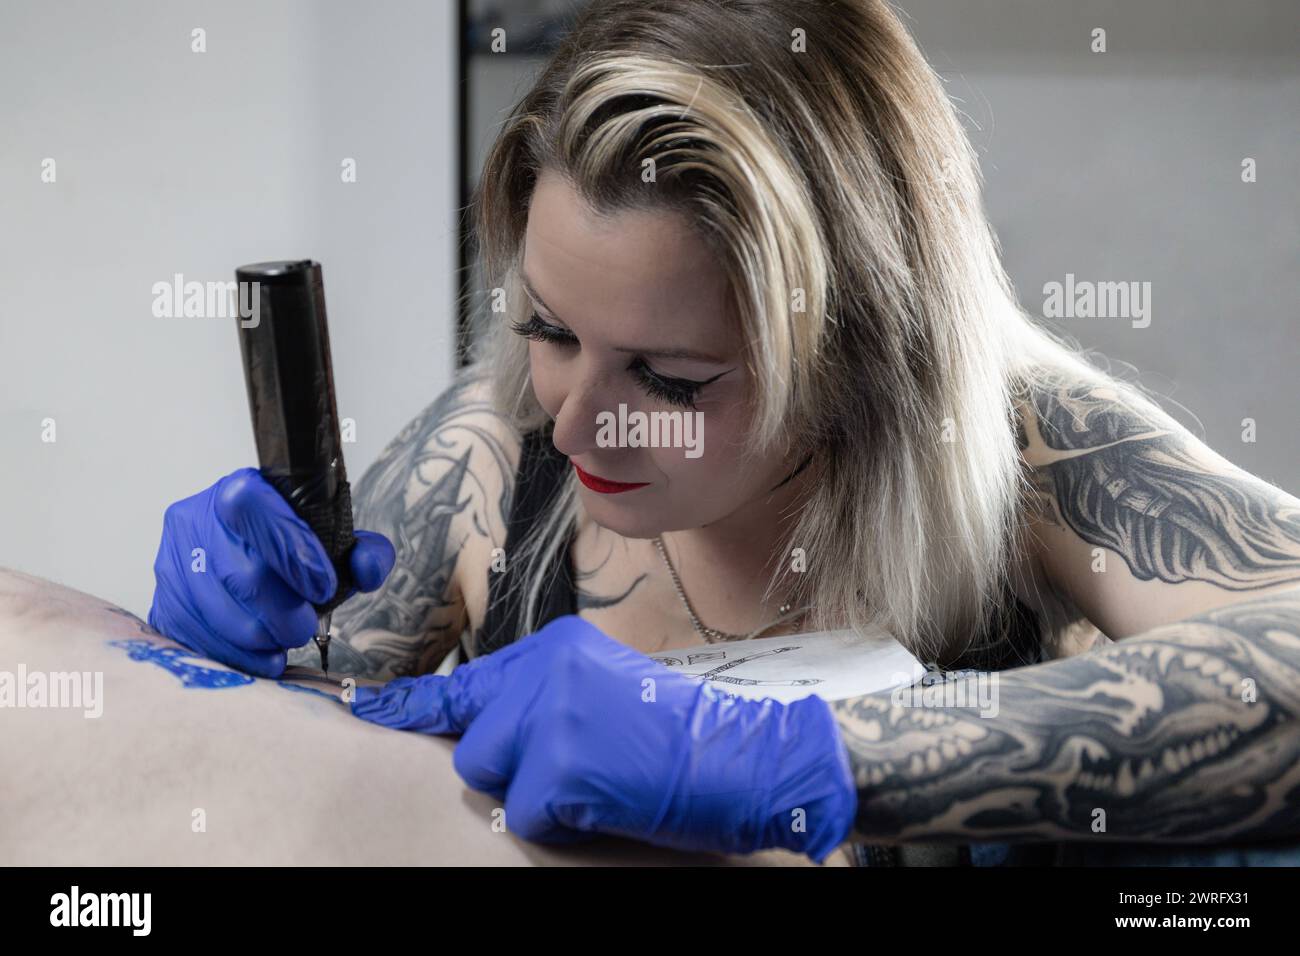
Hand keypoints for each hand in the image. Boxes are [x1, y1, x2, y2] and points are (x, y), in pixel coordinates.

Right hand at [147, 467, 394, 677]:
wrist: (242, 553)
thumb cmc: (291, 548)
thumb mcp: (334, 539)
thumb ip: (364, 551)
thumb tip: (366, 569)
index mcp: (238, 489)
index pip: (253, 509)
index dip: (291, 551)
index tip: (323, 586)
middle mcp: (195, 519)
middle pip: (242, 574)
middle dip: (284, 612)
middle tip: (304, 626)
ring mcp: (172, 562)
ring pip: (219, 613)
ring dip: (262, 638)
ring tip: (284, 639)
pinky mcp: (162, 602)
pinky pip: (197, 639)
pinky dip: (237, 656)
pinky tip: (261, 654)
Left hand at [350, 615, 856, 860]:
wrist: (743, 754)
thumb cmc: (677, 733)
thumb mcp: (602, 690)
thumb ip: (541, 698)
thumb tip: (486, 732)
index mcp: (554, 649)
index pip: (468, 681)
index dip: (416, 705)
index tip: (371, 709)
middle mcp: (544, 673)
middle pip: (475, 740)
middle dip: (511, 766)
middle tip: (574, 768)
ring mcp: (549, 718)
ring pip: (493, 776)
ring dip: (538, 794)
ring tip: (597, 779)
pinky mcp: (558, 766)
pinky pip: (528, 815)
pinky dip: (565, 821)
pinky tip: (608, 797)